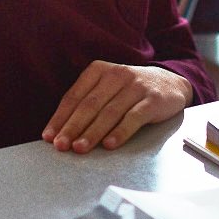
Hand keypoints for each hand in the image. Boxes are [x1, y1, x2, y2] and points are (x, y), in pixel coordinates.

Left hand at [42, 61, 190, 152]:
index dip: (60, 117)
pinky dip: (120, 132)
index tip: (49, 136)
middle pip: (89, 104)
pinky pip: (133, 117)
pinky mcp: (152, 100)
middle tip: (61, 146)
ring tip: (80, 148)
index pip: (74, 96)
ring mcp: (135, 86)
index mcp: (98, 70)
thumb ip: (88, 104)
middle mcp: (116, 74)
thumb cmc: (130, 90)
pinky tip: (110, 145)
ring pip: (109, 112)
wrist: (170, 83)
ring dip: (92, 132)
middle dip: (72, 127)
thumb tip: (62, 132)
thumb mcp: (108, 88)